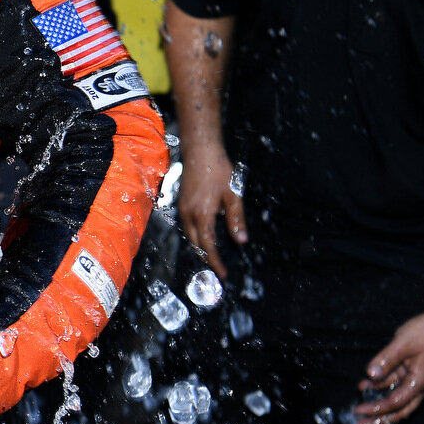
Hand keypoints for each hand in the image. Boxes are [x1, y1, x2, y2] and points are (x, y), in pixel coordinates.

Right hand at [175, 146, 246, 278]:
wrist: (200, 150)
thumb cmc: (218, 170)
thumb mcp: (232, 195)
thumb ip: (236, 219)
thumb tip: (241, 240)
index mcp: (202, 214)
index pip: (208, 245)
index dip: (215, 261)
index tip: (223, 273)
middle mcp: (189, 214)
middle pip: (195, 243)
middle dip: (206, 256)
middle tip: (217, 267)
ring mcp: (183, 207)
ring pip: (190, 234)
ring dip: (200, 246)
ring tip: (212, 254)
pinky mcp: (182, 202)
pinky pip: (187, 224)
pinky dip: (196, 234)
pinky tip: (204, 233)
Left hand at [354, 310, 423, 423]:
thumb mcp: (402, 343)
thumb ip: (386, 359)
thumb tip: (370, 374)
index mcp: (420, 382)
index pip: (395, 402)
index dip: (376, 408)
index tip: (359, 411)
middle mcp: (420, 386)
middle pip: (399, 411)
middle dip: (379, 419)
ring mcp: (418, 381)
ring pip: (397, 400)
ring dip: (378, 403)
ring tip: (359, 407)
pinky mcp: (413, 374)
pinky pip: (396, 385)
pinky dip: (382, 387)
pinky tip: (366, 385)